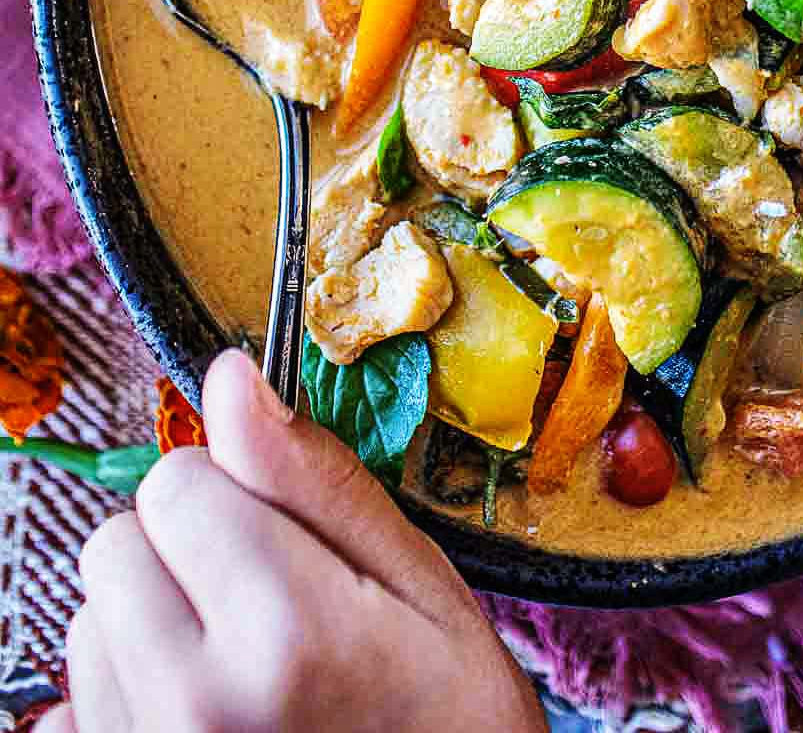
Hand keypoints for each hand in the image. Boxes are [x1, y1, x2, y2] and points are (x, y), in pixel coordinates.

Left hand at [43, 348, 546, 732]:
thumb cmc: (451, 728)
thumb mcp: (423, 591)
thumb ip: (317, 484)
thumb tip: (234, 380)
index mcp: (283, 631)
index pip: (176, 479)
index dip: (235, 491)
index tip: (285, 539)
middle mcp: (194, 703)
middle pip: (118, 543)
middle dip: (182, 551)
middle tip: (265, 603)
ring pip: (93, 620)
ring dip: (153, 626)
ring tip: (242, 669)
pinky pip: (75, 708)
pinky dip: (128, 698)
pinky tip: (205, 716)